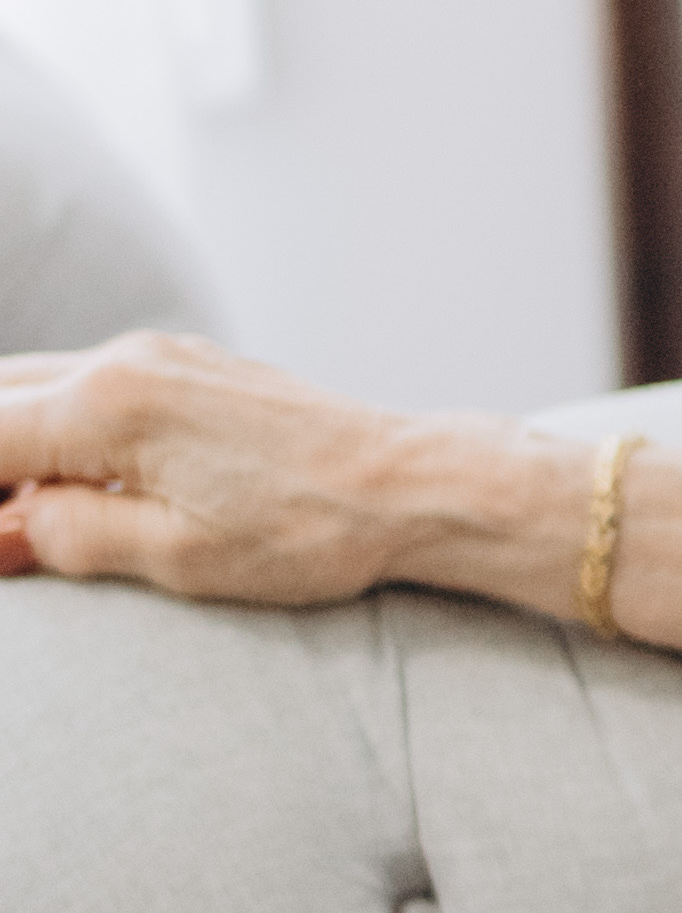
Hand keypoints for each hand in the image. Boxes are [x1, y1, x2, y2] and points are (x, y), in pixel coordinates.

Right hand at [0, 333, 453, 607]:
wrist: (409, 485)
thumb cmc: (307, 530)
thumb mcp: (176, 557)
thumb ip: (67, 535)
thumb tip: (1, 532)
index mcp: (107, 406)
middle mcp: (124, 361)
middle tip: (6, 529)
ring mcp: (159, 355)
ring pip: (34, 384)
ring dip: (12, 442)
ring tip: (28, 514)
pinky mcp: (188, 366)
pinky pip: (84, 383)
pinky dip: (53, 426)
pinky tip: (69, 484)